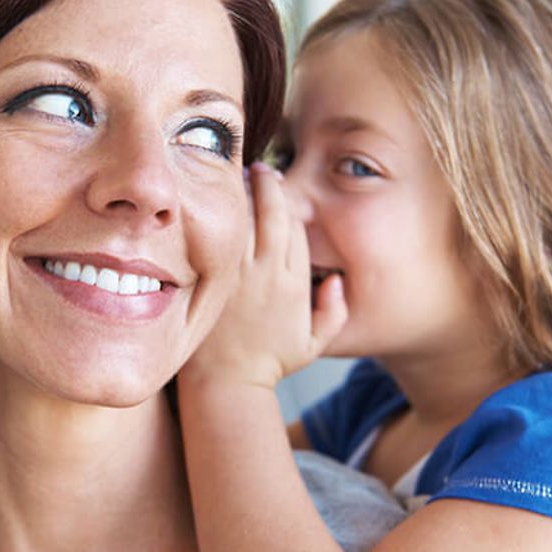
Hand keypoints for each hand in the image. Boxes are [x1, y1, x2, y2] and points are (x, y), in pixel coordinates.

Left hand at [182, 162, 347, 388]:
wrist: (227, 381)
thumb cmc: (269, 363)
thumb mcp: (313, 344)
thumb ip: (334, 312)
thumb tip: (337, 280)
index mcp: (295, 282)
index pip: (297, 229)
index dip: (290, 205)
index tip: (280, 189)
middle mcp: (269, 272)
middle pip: (274, 213)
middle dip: (270, 185)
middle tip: (261, 169)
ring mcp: (239, 272)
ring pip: (245, 217)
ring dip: (244, 192)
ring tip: (240, 174)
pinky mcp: (214, 276)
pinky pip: (220, 233)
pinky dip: (221, 213)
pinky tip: (216, 199)